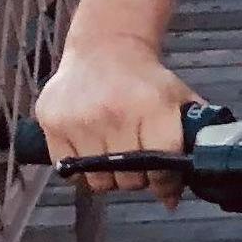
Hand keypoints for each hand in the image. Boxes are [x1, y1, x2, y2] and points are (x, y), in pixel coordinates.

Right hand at [31, 34, 202, 201]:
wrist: (105, 47)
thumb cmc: (144, 78)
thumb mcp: (177, 99)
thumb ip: (188, 140)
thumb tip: (178, 194)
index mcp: (153, 106)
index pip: (163, 164)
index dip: (167, 181)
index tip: (166, 183)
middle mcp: (115, 114)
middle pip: (130, 179)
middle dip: (139, 177)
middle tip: (139, 159)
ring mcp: (81, 120)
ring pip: (99, 181)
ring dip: (109, 175)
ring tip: (114, 152)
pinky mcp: (53, 124)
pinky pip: (70, 170)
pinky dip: (81, 168)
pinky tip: (91, 147)